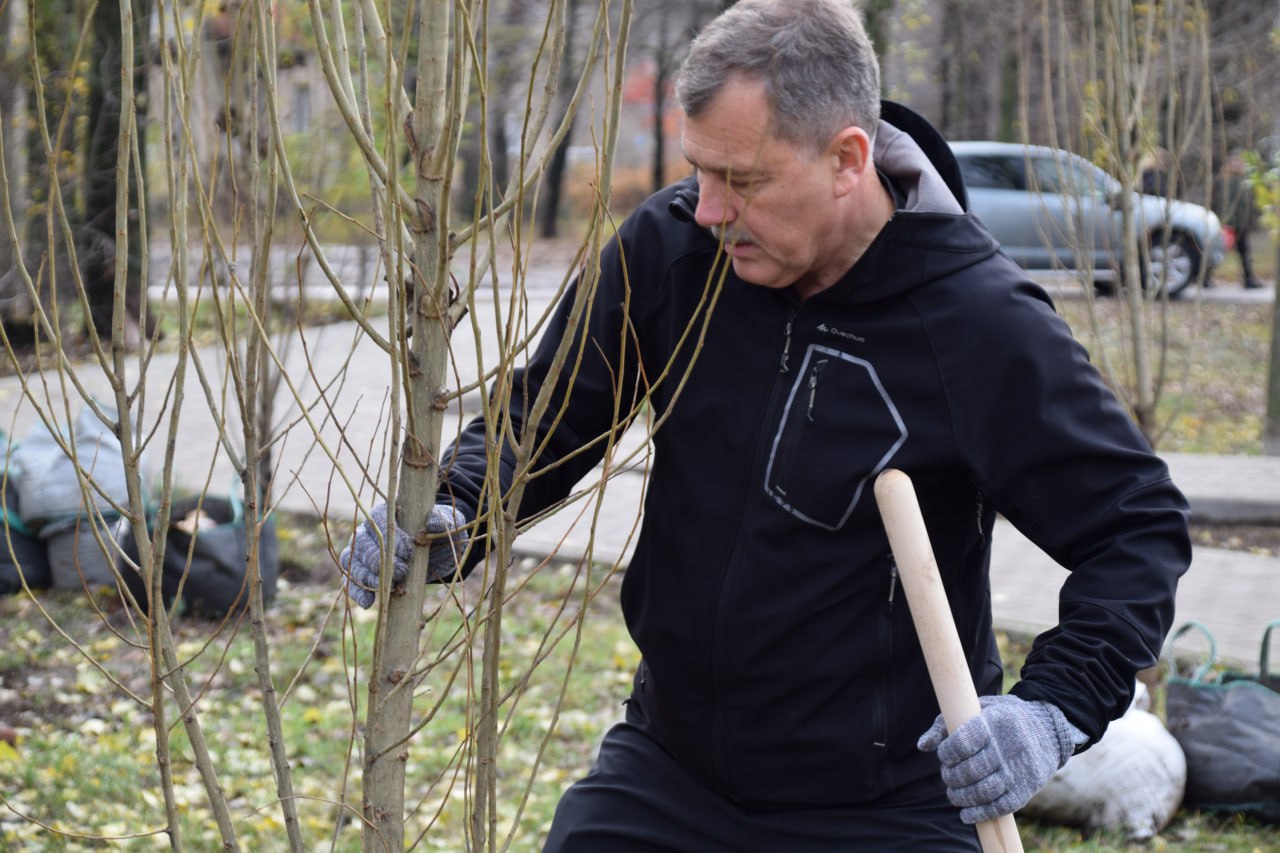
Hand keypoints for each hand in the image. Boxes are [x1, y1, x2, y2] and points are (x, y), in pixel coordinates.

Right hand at [339, 502, 468, 607]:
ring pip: (353, 561)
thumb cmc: (439, 535)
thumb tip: (431, 523)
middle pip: (362, 542)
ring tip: (387, 589)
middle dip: (381, 560)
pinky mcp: (361, 571)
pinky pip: (350, 580)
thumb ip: (444, 521)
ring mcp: (361, 551)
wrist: (436, 554)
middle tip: (403, 572)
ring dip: (368, 576)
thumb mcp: (448, 526)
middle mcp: (369, 531)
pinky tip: (368, 603)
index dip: (391, 535)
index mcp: (388, 513)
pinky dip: (357, 592)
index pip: (379, 517)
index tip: (409, 551)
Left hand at [917, 694, 1076, 823]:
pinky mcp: (1026, 789)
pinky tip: (966, 814)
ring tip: (954, 794)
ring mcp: (1019, 770)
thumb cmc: (1001, 719)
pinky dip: (979, 813)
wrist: (1048, 731)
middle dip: (951, 776)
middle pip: (971, 770)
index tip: (945, 756)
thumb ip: (946, 725)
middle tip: (948, 775)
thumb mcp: (976, 710)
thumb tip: (922, 746)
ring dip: (962, 797)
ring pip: (984, 791)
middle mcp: (1009, 746)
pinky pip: (1000, 807)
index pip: (963, 742)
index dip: (947, 753)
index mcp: (995, 722)